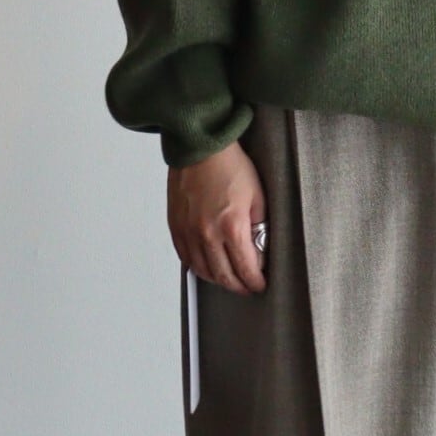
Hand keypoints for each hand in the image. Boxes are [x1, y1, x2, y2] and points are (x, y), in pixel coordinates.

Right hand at [169, 141, 267, 293]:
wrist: (201, 148)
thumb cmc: (229, 166)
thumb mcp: (258, 197)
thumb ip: (260, 229)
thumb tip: (260, 251)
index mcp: (232, 227)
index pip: (245, 270)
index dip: (255, 282)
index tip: (260, 284)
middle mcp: (207, 234)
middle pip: (224, 276)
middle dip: (239, 286)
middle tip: (247, 286)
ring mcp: (188, 232)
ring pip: (203, 272)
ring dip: (218, 280)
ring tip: (229, 278)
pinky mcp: (176, 226)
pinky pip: (186, 258)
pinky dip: (198, 267)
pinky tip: (207, 266)